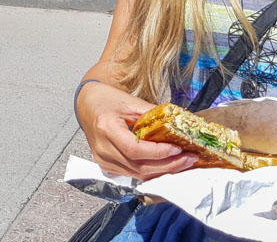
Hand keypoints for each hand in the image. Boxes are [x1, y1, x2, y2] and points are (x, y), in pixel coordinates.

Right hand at [76, 81, 197, 179]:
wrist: (87, 105)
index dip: (157, 152)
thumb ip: (151, 113)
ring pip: (138, 175)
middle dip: (168, 165)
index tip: (177, 148)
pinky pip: (133, 176)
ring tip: (184, 163)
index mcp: (106, 129)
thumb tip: (176, 122)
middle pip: (139, 167)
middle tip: (189, 158)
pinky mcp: (108, 167)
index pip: (134, 149)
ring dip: (163, 171)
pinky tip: (167, 166)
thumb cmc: (106, 100)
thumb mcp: (129, 101)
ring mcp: (104, 161)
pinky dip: (152, 173)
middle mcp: (103, 149)